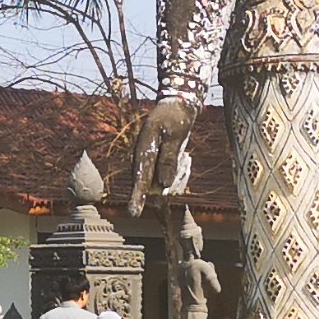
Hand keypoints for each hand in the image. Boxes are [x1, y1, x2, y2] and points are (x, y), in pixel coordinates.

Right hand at [127, 98, 197, 214]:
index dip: (137, 197)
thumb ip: (169, 160)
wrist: (175, 105)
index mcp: (144, 151)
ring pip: (161, 185)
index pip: (140, 179)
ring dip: (176, 177)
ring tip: (184, 155)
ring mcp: (148, 163)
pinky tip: (183, 158)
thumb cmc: (175, 118)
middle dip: (170, 183)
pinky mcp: (155, 165)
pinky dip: (178, 174)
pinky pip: (166, 179)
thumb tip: (163, 186)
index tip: (133, 213)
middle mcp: (142, 160)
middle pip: (152, 186)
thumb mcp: (175, 136)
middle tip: (183, 162)